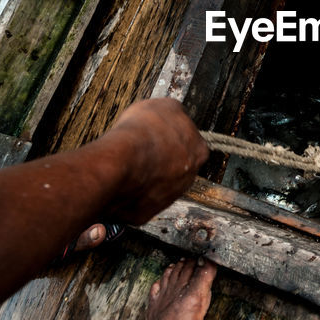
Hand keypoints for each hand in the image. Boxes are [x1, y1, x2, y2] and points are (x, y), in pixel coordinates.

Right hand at [96, 98, 207, 222]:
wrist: (120, 160)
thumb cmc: (142, 131)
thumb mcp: (165, 106)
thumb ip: (175, 113)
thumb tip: (174, 114)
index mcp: (199, 151)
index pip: (191, 144)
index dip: (171, 138)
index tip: (156, 135)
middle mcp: (188, 178)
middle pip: (176, 168)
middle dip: (161, 160)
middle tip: (141, 151)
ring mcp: (167, 198)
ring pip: (158, 186)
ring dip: (146, 177)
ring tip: (128, 165)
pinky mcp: (145, 213)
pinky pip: (138, 201)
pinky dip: (130, 193)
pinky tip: (122, 181)